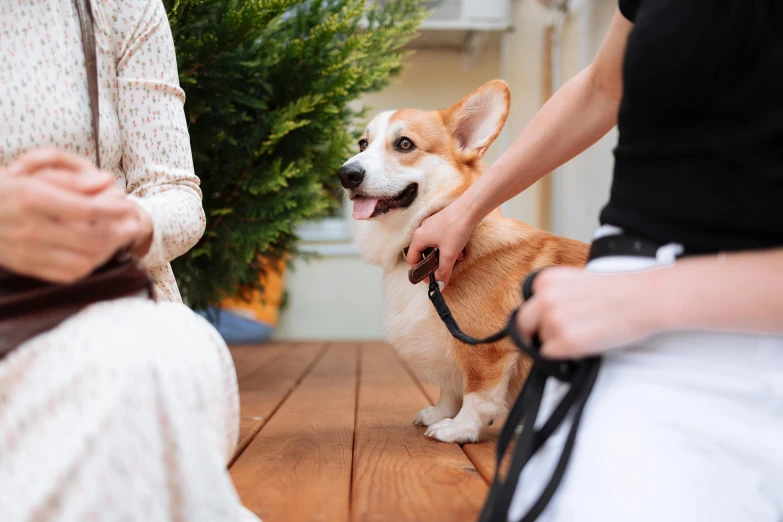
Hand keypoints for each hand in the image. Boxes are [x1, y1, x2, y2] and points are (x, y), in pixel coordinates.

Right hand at [8, 148, 155, 258]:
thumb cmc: (4, 189)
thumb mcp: (31, 173)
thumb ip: (71, 179)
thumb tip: (107, 181)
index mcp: (31, 199)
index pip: (86, 208)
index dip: (114, 209)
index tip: (129, 204)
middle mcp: (29, 228)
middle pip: (90, 238)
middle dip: (118, 232)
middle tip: (132, 224)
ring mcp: (27, 252)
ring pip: (83, 260)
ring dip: (107, 251)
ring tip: (118, 238)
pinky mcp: (26, 267)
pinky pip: (67, 274)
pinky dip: (89, 265)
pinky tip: (96, 252)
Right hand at [406, 201, 472, 286]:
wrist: (469, 209)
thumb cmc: (456, 229)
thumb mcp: (449, 254)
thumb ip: (443, 271)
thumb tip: (440, 286)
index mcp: (418, 238)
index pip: (412, 260)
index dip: (420, 271)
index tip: (431, 279)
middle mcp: (422, 231)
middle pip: (423, 253)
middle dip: (434, 263)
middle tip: (444, 270)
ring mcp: (431, 226)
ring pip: (433, 247)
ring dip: (443, 255)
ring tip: (455, 259)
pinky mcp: (441, 223)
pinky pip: (440, 239)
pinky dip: (447, 247)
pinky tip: (459, 250)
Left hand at [516, 267, 660, 358]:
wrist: (643, 299)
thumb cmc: (617, 291)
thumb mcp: (575, 281)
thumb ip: (554, 295)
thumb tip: (541, 316)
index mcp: (545, 281)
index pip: (526, 307)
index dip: (536, 319)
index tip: (545, 326)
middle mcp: (544, 299)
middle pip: (523, 326)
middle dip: (535, 334)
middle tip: (554, 339)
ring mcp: (553, 320)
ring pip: (540, 342)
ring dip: (557, 343)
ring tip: (584, 333)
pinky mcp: (566, 341)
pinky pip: (550, 356)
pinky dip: (565, 355)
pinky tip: (585, 343)